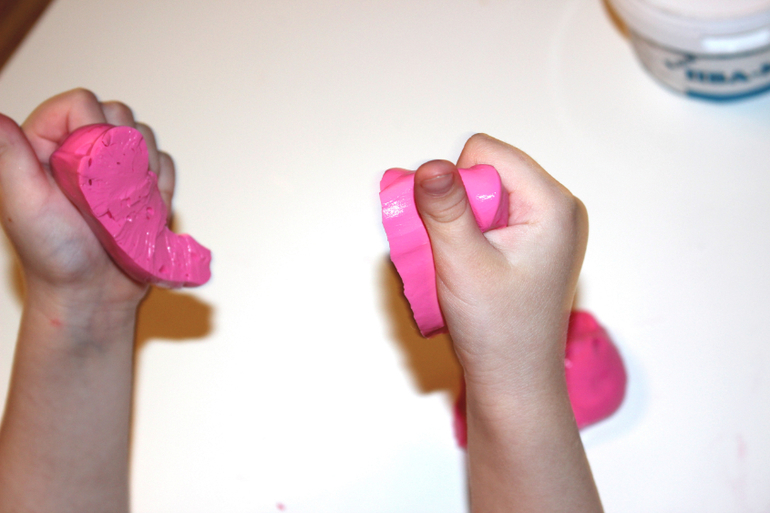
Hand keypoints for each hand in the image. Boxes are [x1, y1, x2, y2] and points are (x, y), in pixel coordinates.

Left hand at [0, 89, 174, 318]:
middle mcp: (81, 151)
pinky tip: (144, 211)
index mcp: (47, 145)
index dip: (95, 126)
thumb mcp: (24, 206)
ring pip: (145, 137)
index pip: (81, 103)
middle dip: (124, 149)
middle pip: (119, 114)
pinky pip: (166, 165)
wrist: (92, 297)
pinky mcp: (143, 186)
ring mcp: (115, 168)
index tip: (92, 168)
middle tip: (108, 192)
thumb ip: (10, 157)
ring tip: (125, 207)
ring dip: (145, 169)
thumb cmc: (55, 259)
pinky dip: (162, 186)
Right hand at [414, 133, 587, 396]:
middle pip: (487, 172)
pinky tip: (472, 272)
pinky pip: (494, 219)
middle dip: (458, 207)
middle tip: (457, 255)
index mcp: (553, 203)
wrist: (516, 382)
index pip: (486, 153)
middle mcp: (559, 208)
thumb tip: (430, 164)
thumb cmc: (497, 330)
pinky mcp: (538, 245)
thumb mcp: (463, 264)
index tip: (456, 236)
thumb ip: (445, 209)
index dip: (456, 186)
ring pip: (486, 197)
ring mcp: (551, 227)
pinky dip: (472, 238)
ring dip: (461, 225)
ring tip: (464, 267)